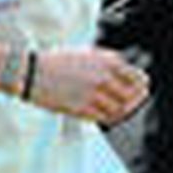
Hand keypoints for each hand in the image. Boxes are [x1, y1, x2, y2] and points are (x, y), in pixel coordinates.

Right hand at [28, 48, 148, 123]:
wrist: (31, 73)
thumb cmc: (56, 62)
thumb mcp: (86, 54)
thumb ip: (107, 63)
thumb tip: (126, 75)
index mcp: (106, 60)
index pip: (137, 77)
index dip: (141, 86)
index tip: (141, 91)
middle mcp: (103, 76)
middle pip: (131, 96)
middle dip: (133, 101)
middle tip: (131, 104)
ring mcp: (93, 94)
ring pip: (119, 110)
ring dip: (120, 111)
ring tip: (116, 111)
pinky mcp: (82, 108)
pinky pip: (104, 118)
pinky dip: (107, 117)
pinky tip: (104, 115)